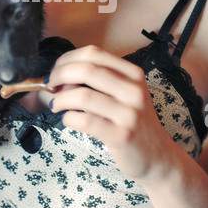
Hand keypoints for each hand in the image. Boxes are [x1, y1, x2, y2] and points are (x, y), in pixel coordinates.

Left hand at [48, 45, 174, 183]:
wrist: (157, 155)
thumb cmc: (132, 121)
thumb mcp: (123, 93)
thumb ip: (98, 80)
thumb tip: (61, 75)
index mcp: (133, 73)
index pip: (94, 53)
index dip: (68, 58)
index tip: (56, 69)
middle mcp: (133, 90)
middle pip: (86, 69)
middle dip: (60, 75)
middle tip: (50, 85)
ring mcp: (129, 113)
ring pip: (83, 96)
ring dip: (60, 99)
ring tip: (55, 105)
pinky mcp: (122, 135)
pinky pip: (85, 121)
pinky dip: (69, 118)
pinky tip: (68, 119)